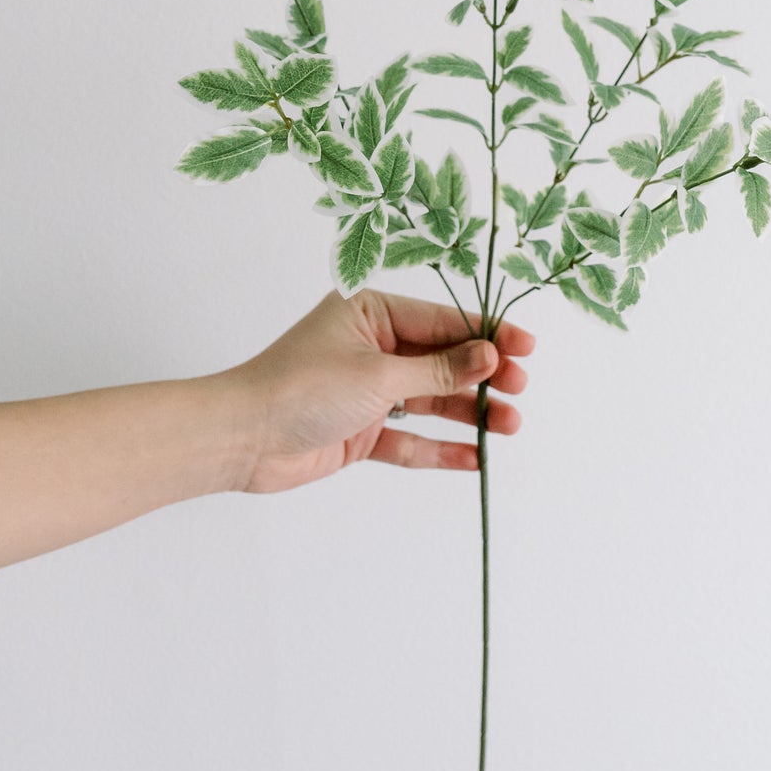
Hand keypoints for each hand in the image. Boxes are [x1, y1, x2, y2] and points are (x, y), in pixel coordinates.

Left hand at [223, 287, 533, 494]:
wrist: (242, 438)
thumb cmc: (302, 388)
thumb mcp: (378, 374)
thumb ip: (438, 369)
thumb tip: (490, 356)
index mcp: (372, 313)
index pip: (443, 320)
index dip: (488, 334)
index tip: (527, 348)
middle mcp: (373, 347)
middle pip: (442, 359)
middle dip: (482, 375)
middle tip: (520, 390)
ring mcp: (367, 390)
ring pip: (430, 399)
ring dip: (468, 412)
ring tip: (510, 425)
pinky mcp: (361, 430)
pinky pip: (409, 438)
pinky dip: (439, 447)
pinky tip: (474, 457)